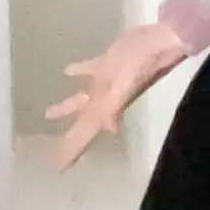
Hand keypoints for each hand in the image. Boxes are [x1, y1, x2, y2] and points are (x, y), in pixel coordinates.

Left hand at [46, 22, 186, 168]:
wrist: (160, 42)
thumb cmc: (141, 65)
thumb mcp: (123, 88)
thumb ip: (113, 108)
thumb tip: (108, 130)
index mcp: (106, 109)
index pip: (85, 134)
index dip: (72, 149)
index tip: (57, 166)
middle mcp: (105, 100)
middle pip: (82, 122)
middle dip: (69, 136)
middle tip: (52, 148)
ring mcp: (106, 82)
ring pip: (83, 99)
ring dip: (68, 107)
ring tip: (48, 113)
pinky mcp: (108, 63)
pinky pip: (89, 71)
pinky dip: (78, 72)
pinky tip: (67, 71)